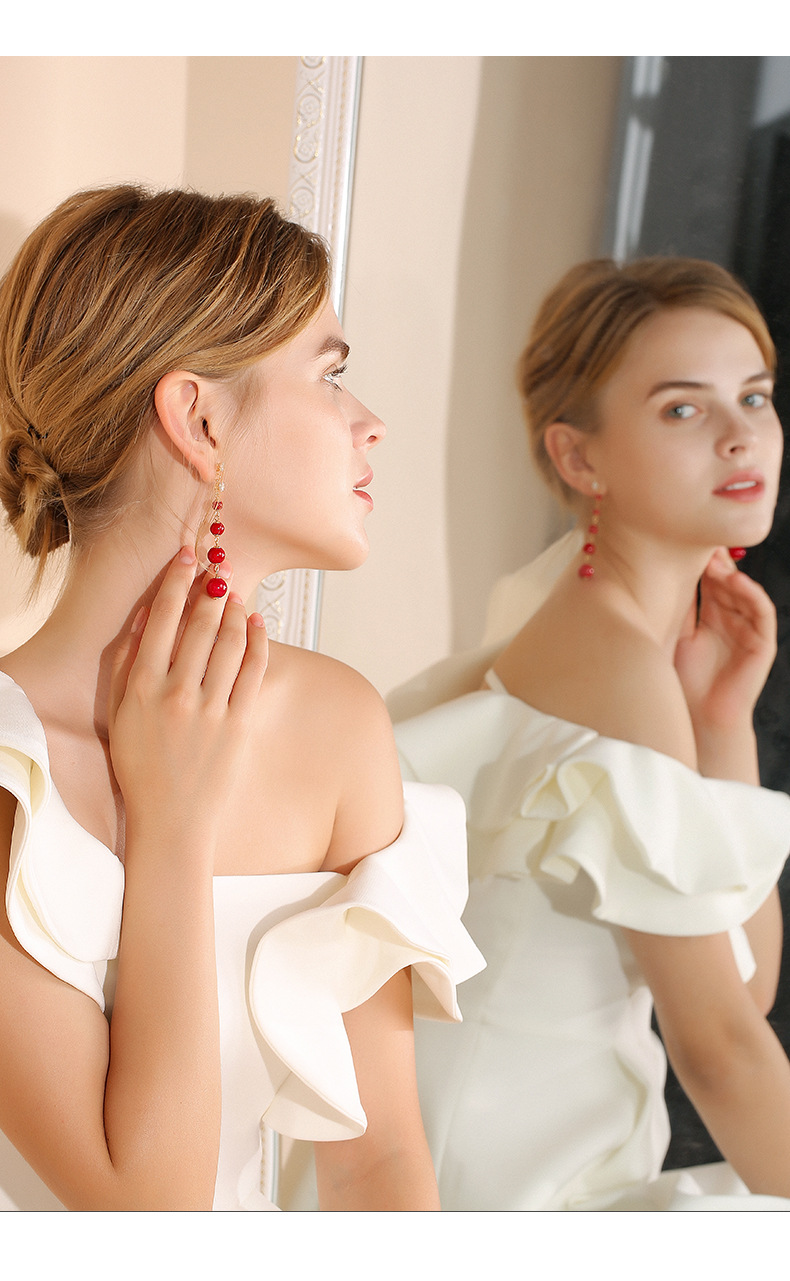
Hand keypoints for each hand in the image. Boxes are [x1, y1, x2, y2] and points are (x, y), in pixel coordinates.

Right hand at [107, 547, 268, 844]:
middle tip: (220, 565)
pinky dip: (258, 641)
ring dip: (236, 610)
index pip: (160, 619)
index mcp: (141, 687)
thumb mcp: (119, 713)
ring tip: (236, 593)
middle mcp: (176, 693)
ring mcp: (211, 709)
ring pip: (231, 642)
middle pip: (200, 624)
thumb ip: (127, 664)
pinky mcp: (239, 723)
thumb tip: (143, 617)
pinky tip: (257, 623)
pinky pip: (254, 671)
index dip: (176, 581)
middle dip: (212, 587)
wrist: (171, 820)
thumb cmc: (141, 766)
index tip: (187, 556)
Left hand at [674, 547, 775, 737]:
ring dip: (732, 574)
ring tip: (715, 560)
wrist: (699, 719)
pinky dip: (752, 595)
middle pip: (728, 581)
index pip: (709, 581)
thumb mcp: (675, 636)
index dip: (700, 562)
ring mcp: (749, 630)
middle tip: (701, 541)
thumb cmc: (683, 682)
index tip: (685, 540)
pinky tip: (737, 582)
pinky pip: (762, 613)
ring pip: (745, 592)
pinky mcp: (762, 644)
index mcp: (711, 615)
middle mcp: (732, 619)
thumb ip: (677, 608)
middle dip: (715, 562)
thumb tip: (656, 573)